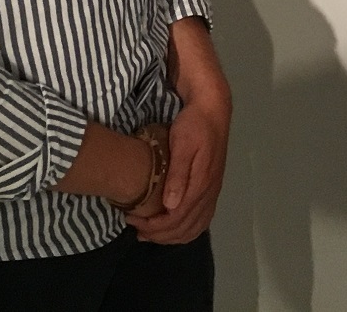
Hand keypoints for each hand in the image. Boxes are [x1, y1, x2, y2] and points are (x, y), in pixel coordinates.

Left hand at [126, 98, 227, 243]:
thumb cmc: (194, 124)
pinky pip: (202, 220)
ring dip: (172, 236)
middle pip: (185, 227)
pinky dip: (186, 230)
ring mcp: (213, 191)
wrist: (213, 109)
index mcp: (201, 183)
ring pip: (195, 227)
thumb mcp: (182, 144)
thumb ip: (178, 175)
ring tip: (149, 232)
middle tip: (135, 228)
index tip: (133, 221)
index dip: (154, 226)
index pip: (177, 219)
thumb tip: (170, 206)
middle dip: (159, 234)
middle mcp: (209, 192)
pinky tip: (171, 227)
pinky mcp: (212, 188)